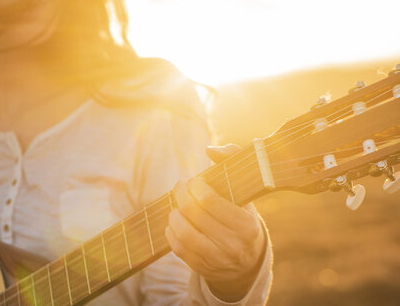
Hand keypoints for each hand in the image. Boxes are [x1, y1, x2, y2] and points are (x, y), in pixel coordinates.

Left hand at [165, 144, 265, 300]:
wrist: (247, 261)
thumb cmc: (242, 216)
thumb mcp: (245, 192)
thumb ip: (232, 162)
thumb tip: (210, 150)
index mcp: (246, 225)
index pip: (210, 201)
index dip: (194, 187)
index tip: (193, 181)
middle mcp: (233, 245)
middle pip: (194, 214)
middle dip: (180, 195)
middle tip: (179, 186)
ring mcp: (218, 260)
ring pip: (184, 233)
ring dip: (174, 214)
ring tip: (176, 205)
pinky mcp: (203, 269)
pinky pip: (179, 249)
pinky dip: (171, 232)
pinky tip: (174, 222)